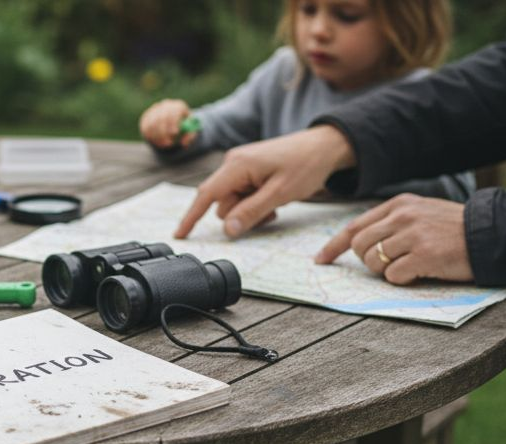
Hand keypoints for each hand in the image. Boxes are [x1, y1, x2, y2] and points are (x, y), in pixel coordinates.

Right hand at [139, 99, 194, 148]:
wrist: (173, 123)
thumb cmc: (184, 127)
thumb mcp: (191, 131)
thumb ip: (190, 137)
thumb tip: (184, 143)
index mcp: (178, 106)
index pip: (174, 111)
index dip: (173, 121)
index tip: (174, 133)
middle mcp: (166, 105)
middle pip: (162, 117)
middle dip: (164, 132)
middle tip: (168, 143)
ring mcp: (154, 110)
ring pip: (152, 124)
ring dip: (158, 137)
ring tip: (166, 144)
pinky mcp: (146, 117)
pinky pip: (146, 128)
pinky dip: (151, 137)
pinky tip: (158, 141)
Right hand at [175, 125, 356, 238]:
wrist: (325, 145)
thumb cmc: (306, 165)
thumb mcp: (280, 193)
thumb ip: (251, 212)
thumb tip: (227, 230)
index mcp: (237, 165)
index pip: (206, 195)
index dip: (191, 217)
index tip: (179, 236)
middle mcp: (233, 164)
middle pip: (222, 204)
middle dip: (241, 216)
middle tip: (271, 214)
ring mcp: (240, 167)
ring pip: (233, 203)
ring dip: (250, 211)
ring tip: (276, 204)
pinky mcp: (248, 171)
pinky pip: (242, 195)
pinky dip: (255, 203)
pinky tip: (273, 198)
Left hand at [315, 194, 473, 283]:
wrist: (491, 234)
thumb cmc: (454, 229)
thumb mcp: (421, 213)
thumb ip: (391, 223)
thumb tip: (357, 242)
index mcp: (399, 204)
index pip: (355, 226)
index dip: (334, 246)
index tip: (320, 259)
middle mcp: (403, 216)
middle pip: (360, 247)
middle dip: (369, 262)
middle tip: (391, 264)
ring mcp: (413, 235)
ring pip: (374, 262)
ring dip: (387, 271)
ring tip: (411, 265)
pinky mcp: (424, 255)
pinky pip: (393, 276)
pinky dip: (403, 280)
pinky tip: (421, 272)